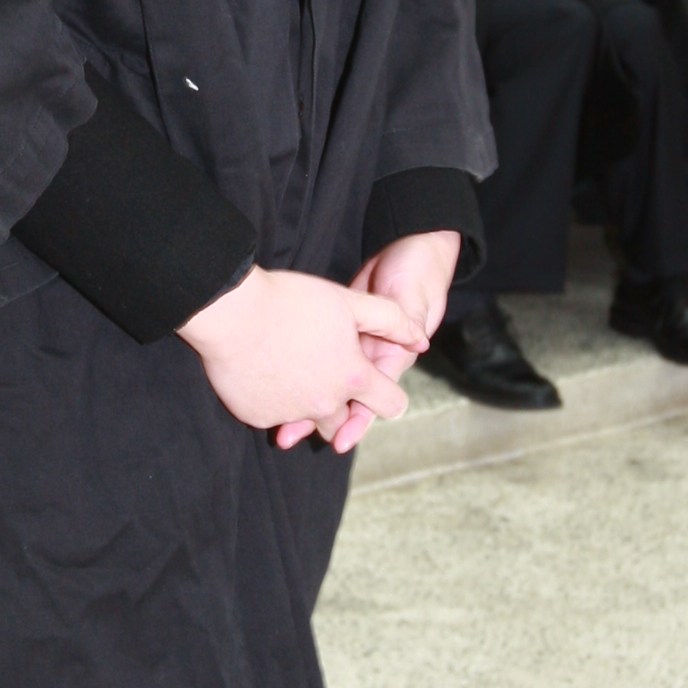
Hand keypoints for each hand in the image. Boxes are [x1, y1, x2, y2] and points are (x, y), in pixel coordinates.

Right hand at [180, 265, 423, 445]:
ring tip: (294, 373)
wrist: (230, 310)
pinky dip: (273, 401)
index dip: (388, 397)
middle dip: (342, 405)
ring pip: (308, 421)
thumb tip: (421, 338)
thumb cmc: (291, 300)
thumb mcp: (349, 302)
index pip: (391, 404)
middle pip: (345, 422)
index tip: (378, 390)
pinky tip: (266, 373)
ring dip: (307, 406)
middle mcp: (324, 403)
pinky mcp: (256, 415)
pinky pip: (273, 416)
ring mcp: (288, 413)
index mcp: (353, 376)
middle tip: (325, 374)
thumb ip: (391, 320)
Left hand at [264, 230, 461, 452]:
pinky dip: (296, 376)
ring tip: (276, 424)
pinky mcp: (334, 330)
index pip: (373, 396)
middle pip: (343, 397)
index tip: (339, 440)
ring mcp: (351, 345)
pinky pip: (315, 360)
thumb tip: (416, 342)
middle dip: (320, 419)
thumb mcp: (413, 293)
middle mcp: (370, 356)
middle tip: (289, 434)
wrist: (412, 246)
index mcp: (392, 355)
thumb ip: (407, 318)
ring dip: (301, 403)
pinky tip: (271, 386)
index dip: (357, 419)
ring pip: (324, 383)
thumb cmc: (416, 270)